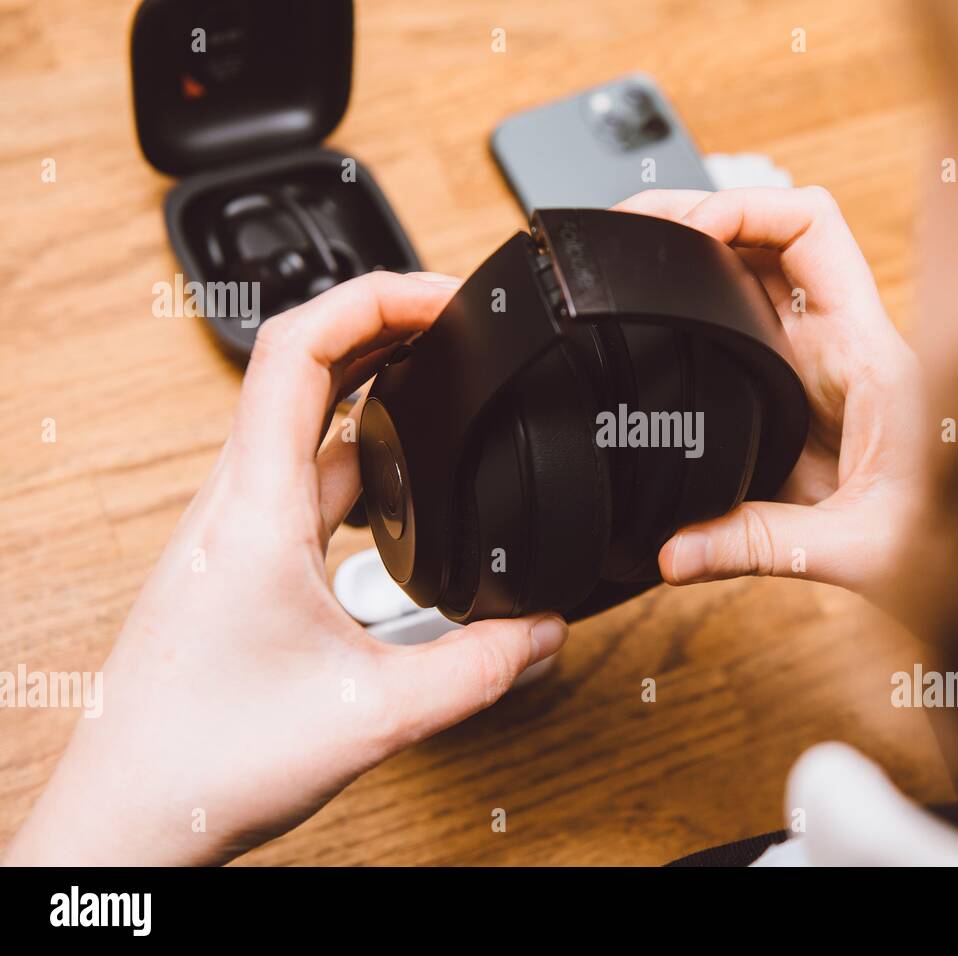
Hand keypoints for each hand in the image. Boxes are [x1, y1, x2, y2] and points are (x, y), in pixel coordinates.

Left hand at [3, 272, 567, 865]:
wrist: (128, 817)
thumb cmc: (205, 760)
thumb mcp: (373, 716)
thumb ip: (478, 671)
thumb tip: (543, 632)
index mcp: (255, 510)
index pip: (298, 351)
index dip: (372, 299)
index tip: (444, 297)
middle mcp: (236, 504)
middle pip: (304, 366)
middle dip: (387, 325)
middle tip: (460, 324)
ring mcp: (235, 530)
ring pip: (306, 422)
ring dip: (372, 385)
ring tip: (443, 378)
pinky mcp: (242, 560)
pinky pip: (305, 476)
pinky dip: (362, 454)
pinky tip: (406, 482)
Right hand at [615, 188, 924, 612]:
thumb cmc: (948, 538)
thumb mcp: (855, 548)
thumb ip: (761, 545)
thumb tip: (675, 552)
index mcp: (867, 353)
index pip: (813, 228)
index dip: (746, 208)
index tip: (688, 229)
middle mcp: (843, 343)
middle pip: (769, 235)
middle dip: (699, 216)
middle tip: (634, 230)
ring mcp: (819, 363)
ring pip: (755, 273)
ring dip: (700, 254)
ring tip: (635, 256)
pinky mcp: (800, 391)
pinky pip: (747, 322)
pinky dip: (703, 302)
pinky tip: (664, 314)